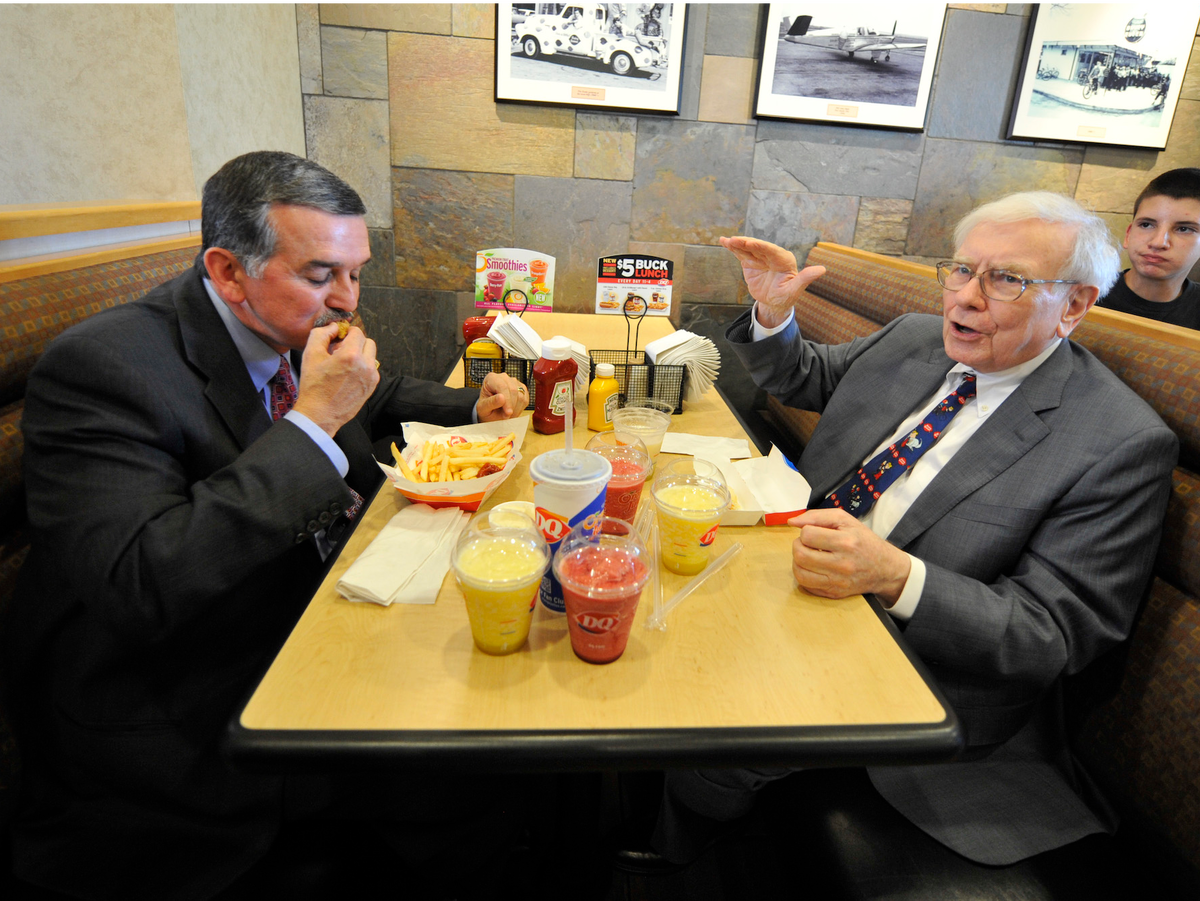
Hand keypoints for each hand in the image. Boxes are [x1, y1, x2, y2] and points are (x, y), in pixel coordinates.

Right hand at [292, 323, 379, 436]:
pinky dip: (363, 367)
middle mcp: (366, 365)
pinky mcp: (372, 387)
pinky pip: (372, 369)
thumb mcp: (310, 354)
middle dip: (355, 343)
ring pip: (371, 356)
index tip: (338, 339)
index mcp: (351, 355)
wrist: (319, 414)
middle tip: (340, 351)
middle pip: (368, 342)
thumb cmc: (313, 385)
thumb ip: (322, 334)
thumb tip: (334, 327)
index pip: (357, 332)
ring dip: (360, 355)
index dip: (346, 332)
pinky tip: (348, 375)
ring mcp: (371, 377)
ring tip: (344, 365)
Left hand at [476, 372, 528, 421]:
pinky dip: (520, 408)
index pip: (502, 386)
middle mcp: (503, 378)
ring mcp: (514, 382)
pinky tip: (513, 411)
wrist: (490, 411)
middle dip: (511, 406)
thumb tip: (501, 398)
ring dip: (516, 409)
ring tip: (508, 415)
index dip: (507, 401)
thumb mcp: (483, 408)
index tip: (508, 413)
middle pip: (513, 390)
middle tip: (506, 417)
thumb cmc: (485, 408)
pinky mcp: (522, 389)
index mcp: (491, 378)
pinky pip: (525, 399)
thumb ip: (490, 403)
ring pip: (521, 395)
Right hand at [719, 236, 825, 328]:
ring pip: (748, 249)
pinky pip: (741, 254)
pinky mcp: (751, 262)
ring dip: (737, 244)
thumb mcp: (795, 290)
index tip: (749, 244)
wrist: (774, 303)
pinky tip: (724, 242)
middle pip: (758, 247)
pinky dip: (733, 248)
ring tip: (727, 241)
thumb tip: (822, 270)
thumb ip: (805, 279)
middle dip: (746, 243)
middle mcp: (772, 255)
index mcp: (784, 260)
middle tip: (735, 240)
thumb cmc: (786, 297)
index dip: (760, 246)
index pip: (771, 251)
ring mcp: (760, 258)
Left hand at [787, 508, 910, 603]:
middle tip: (806, 544)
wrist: (885, 569)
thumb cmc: (864, 541)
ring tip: (807, 555)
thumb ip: (817, 516)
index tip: (814, 532)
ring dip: (798, 561)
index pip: (808, 535)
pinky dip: (804, 574)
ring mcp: (838, 581)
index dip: (806, 531)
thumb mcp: (845, 520)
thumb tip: (792, 522)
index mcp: (846, 542)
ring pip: (799, 573)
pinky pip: (806, 586)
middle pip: (800, 555)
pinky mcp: (834, 593)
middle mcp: (842, 564)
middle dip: (798, 546)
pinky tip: (812, 567)